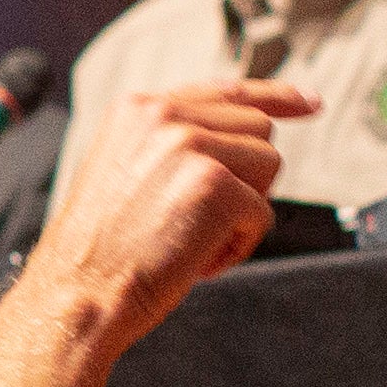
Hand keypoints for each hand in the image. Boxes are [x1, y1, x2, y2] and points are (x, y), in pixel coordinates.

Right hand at [25, 79, 303, 335]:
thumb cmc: (100, 253)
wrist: (76, 295)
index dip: (276, 96)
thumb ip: (172, 145)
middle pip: (257, 129)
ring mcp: (190, 145)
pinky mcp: (216, 184)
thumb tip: (246, 143)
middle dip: (249, 179)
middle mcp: (163, 114)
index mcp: (137, 108)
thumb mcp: (124, 173)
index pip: (224, 91)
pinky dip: (239, 246)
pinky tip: (198, 262)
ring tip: (195, 241)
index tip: (310, 102)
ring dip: (246, 211)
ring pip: (269, 164)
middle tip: (202, 222)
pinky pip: (264, 213)